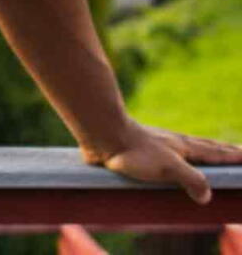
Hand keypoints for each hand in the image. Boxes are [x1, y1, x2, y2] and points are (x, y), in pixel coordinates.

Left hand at [82, 122, 241, 203]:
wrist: (102, 134)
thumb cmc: (134, 151)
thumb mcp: (168, 167)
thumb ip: (192, 180)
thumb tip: (208, 196)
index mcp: (185, 148)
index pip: (215, 153)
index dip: (232, 156)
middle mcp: (174, 144)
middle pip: (206, 146)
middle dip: (224, 150)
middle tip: (239, 150)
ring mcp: (158, 144)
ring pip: (188, 146)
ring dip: (204, 149)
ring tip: (212, 151)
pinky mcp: (141, 148)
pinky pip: (169, 151)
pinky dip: (180, 152)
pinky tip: (173, 154)